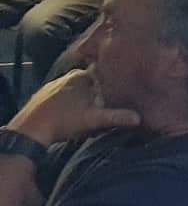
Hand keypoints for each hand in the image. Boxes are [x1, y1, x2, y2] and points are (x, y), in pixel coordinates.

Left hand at [13, 71, 139, 146]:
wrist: (31, 130)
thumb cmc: (64, 121)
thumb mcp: (93, 120)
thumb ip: (116, 117)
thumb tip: (139, 118)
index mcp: (82, 77)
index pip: (101, 75)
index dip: (109, 83)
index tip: (116, 92)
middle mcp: (67, 76)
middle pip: (87, 81)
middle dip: (94, 90)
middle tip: (101, 103)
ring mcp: (52, 84)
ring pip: (73, 87)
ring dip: (79, 96)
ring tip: (85, 109)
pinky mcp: (41, 94)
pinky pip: (60, 94)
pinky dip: (65, 100)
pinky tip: (67, 112)